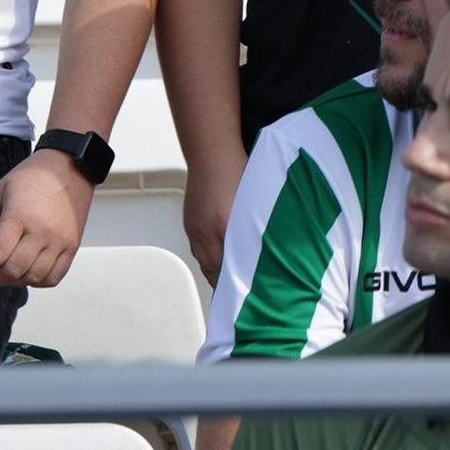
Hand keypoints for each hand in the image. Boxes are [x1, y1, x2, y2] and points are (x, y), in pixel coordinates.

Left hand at [0, 148, 93, 288]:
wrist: (70, 167)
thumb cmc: (32, 177)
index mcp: (19, 216)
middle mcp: (42, 231)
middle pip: (12, 270)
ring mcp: (60, 240)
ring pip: (32, 277)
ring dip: (13, 282)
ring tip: (4, 273)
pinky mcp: (72, 246)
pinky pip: (54, 277)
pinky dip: (37, 282)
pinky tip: (27, 272)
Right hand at [182, 149, 246, 285]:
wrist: (211, 151)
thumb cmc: (235, 172)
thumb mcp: (251, 203)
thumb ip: (252, 230)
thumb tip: (259, 254)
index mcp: (217, 232)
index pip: (224, 271)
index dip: (235, 285)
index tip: (247, 297)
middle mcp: (201, 234)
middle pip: (212, 269)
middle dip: (225, 283)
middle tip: (241, 295)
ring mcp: (193, 227)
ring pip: (204, 258)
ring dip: (217, 269)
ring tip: (232, 279)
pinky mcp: (191, 220)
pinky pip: (199, 246)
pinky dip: (210, 254)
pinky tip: (221, 254)